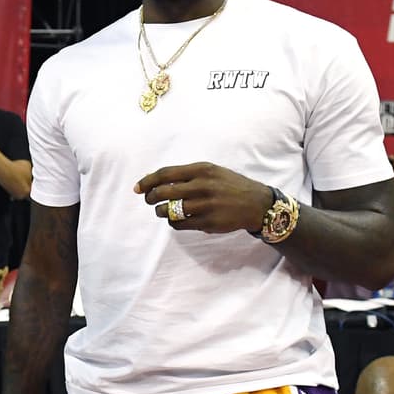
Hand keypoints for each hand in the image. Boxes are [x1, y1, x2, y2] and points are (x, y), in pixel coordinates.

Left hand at [134, 162, 272, 233]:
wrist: (256, 204)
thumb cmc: (229, 186)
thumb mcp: (211, 172)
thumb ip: (186, 174)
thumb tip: (156, 179)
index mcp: (202, 169)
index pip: (165, 174)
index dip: (147, 181)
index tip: (138, 188)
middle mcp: (203, 186)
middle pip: (163, 192)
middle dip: (150, 198)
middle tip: (149, 201)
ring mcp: (205, 205)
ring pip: (169, 211)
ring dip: (160, 212)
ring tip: (163, 211)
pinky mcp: (208, 222)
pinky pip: (180, 224)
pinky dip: (173, 222)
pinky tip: (176, 219)